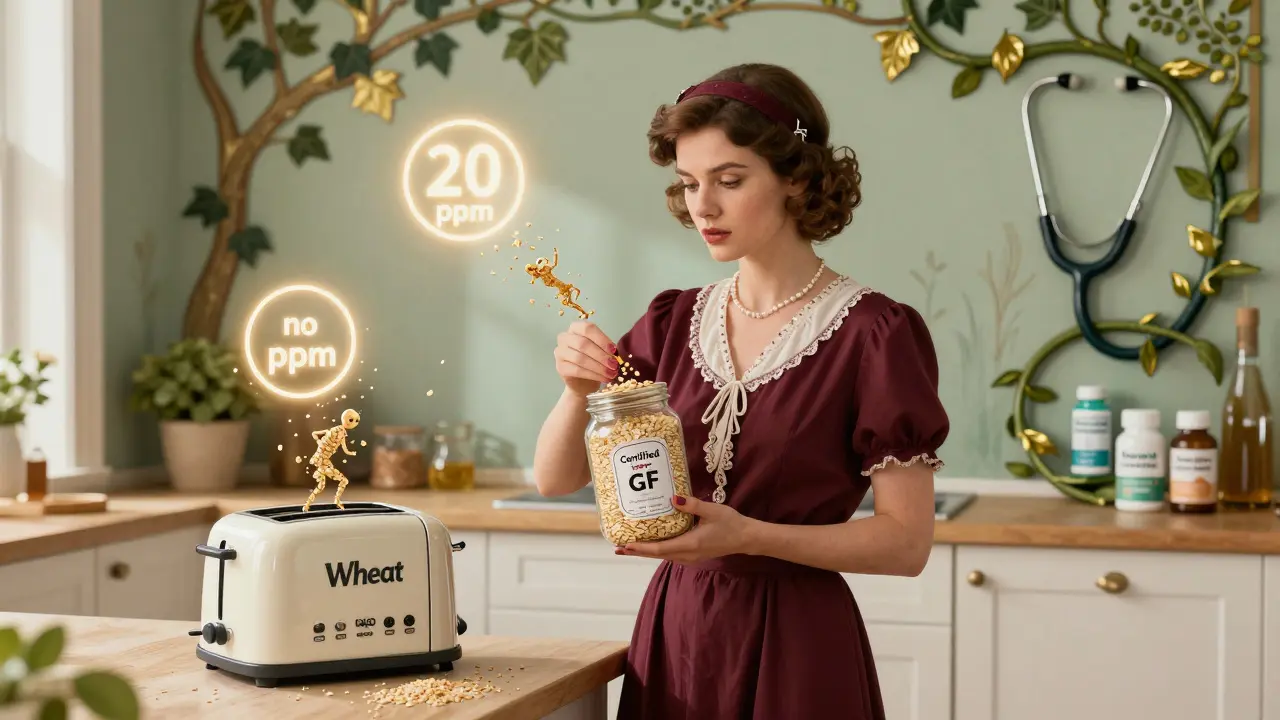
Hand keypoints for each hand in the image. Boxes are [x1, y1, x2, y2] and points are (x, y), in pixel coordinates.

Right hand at [554, 321, 617, 396]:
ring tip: (611, 373)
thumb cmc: (593, 361)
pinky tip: (603, 378)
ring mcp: (560, 352)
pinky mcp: (560, 367)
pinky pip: (577, 370)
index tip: (614, 350)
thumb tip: (615, 353)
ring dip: (599, 367)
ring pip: (580, 358)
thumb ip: (606, 348)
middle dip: (601, 355)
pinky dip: (593, 375)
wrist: (582, 382)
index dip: (602, 339)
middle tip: (614, 365)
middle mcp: (564, 338)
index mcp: (575, 328)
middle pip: (583, 344)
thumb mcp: (601, 351)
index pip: (587, 328)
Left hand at [616, 495, 755, 563]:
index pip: (660, 548)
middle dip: (637, 551)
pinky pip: (671, 554)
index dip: (641, 547)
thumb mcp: (712, 510)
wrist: (746, 538)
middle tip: (618, 548)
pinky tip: (651, 544)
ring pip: (663, 556)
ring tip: (629, 547)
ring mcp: (691, 556)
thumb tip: (672, 497)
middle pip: (657, 555)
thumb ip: (691, 505)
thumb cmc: (731, 523)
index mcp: (690, 544)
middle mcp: (688, 554)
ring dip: (646, 552)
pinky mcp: (693, 554)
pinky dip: (657, 550)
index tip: (625, 545)